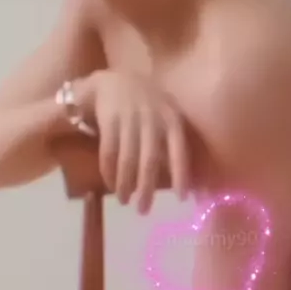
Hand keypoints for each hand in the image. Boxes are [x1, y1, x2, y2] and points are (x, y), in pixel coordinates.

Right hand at [74, 69, 189, 212]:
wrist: (114, 79)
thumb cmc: (145, 103)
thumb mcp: (164, 114)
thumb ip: (170, 139)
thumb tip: (179, 177)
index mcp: (172, 117)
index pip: (180, 150)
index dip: (181, 175)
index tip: (181, 198)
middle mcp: (153, 117)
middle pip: (150, 160)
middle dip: (147, 188)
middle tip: (144, 210)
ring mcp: (130, 117)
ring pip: (128, 159)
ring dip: (125, 184)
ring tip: (125, 201)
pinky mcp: (110, 118)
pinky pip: (109, 152)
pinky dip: (109, 171)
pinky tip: (111, 184)